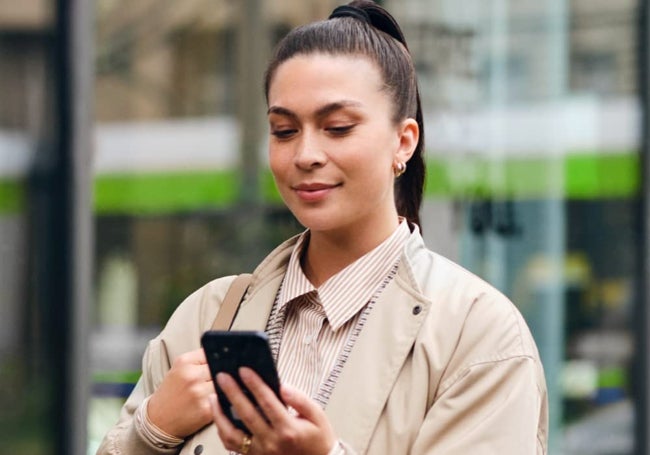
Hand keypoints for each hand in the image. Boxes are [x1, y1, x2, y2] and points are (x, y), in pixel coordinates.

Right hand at [147, 348, 215, 437]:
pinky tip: (211, 403)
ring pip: (223, 384)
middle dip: (219, 375)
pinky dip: (220, 401)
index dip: (215, 360)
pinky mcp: (206, 409)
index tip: (215, 366)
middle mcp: (192, 376)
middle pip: (220, 368)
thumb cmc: (171, 392)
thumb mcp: (179, 369)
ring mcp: (199, 393)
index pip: (212, 353)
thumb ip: (199, 360)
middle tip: (211, 382)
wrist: (157, 420)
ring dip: (221, 388)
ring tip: (210, 393)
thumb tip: (224, 356)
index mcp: (184, 362)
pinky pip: (222, 399)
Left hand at [212, 367, 336, 454]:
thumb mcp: (317, 415)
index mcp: (288, 429)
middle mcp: (272, 442)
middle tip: (223, 376)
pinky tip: (219, 417)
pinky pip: (232, 445)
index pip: (267, 402)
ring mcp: (261, 451)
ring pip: (233, 434)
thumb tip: (283, 386)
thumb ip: (301, 399)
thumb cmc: (318, 439)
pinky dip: (222, 431)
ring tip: (214, 397)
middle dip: (232, 393)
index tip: (244, 370)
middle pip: (247, 414)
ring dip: (220, 414)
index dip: (254, 384)